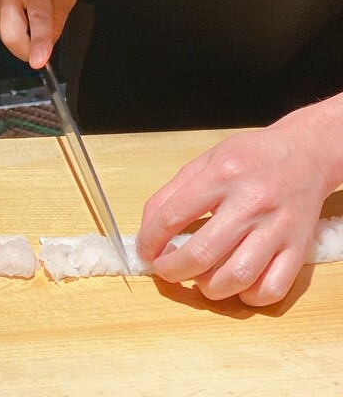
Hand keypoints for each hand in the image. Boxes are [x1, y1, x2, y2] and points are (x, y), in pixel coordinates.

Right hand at [0, 0, 76, 68]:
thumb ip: (58, 18)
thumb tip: (48, 43)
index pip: (37, 17)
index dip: (39, 42)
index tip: (39, 61)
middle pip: (10, 32)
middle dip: (25, 50)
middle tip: (38, 51)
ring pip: (2, 30)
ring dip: (18, 33)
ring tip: (30, 12)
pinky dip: (9, 22)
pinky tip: (18, 5)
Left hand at [135, 112, 337, 305]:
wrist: (305, 153)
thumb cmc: (250, 158)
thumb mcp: (205, 162)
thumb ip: (171, 193)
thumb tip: (147, 229)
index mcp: (222, 175)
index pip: (173, 216)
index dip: (150, 240)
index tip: (144, 251)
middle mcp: (250, 202)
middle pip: (202, 253)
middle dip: (172, 270)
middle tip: (165, 269)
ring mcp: (277, 228)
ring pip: (236, 277)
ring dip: (208, 288)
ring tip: (199, 278)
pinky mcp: (298, 248)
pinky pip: (272, 289)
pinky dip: (247, 297)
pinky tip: (234, 284)